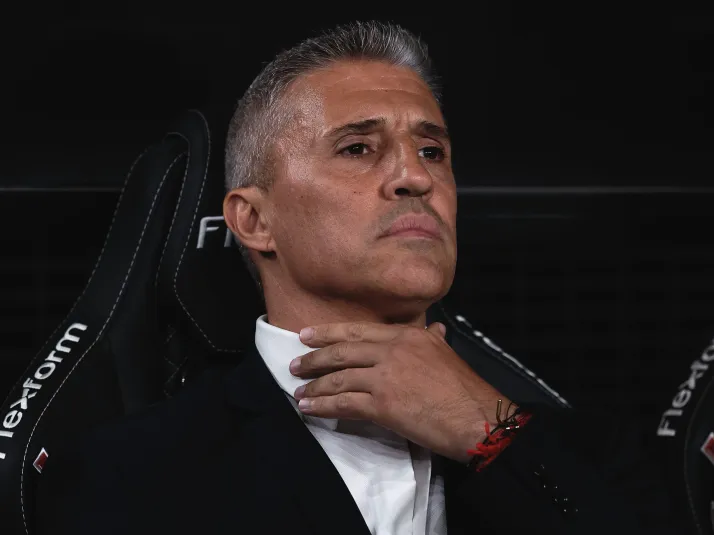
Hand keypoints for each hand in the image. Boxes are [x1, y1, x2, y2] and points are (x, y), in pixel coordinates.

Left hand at [290, 321, 512, 462]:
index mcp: (407, 336)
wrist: (477, 416)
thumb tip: (435, 329)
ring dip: (315, 385)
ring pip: (340, 377)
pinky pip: (344, 403)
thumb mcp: (447, 353)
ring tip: (299, 391)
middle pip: (343, 351)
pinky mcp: (383, 404)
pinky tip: (310, 408)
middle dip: (314, 358)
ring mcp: (385, 377)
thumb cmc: (465, 388)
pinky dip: (323, 406)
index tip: (307, 335)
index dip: (329, 333)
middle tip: (295, 363)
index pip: (359, 330)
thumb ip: (434, 339)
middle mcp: (392, 350)